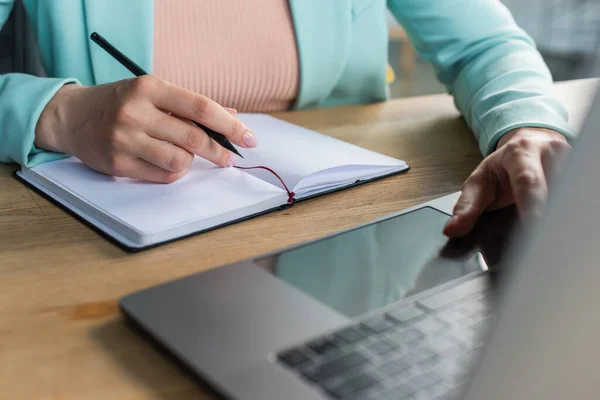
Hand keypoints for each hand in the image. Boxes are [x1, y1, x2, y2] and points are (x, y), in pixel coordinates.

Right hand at [34, 76, 256, 182]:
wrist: (72, 116)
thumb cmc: (122, 102)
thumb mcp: (154, 94)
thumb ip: (191, 106)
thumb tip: (231, 118)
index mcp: (149, 87)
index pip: (201, 107)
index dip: (230, 125)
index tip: (249, 138)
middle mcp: (136, 112)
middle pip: (193, 138)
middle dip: (219, 151)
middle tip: (231, 158)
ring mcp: (124, 139)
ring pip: (180, 160)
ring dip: (189, 161)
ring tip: (181, 154)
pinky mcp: (117, 163)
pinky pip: (163, 175)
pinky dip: (173, 172)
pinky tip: (166, 162)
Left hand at [444, 127, 570, 236]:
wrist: (529, 145)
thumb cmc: (503, 167)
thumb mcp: (478, 182)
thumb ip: (466, 206)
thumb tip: (452, 229)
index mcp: (520, 153)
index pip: (527, 180)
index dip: (531, 203)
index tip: (533, 223)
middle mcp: (551, 154)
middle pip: (555, 190)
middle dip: (548, 216)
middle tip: (540, 244)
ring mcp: (571, 162)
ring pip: (568, 196)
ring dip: (558, 217)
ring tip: (550, 239)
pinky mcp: (580, 176)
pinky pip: (575, 200)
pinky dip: (565, 216)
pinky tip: (559, 229)